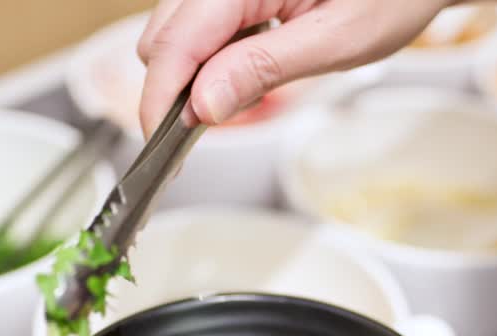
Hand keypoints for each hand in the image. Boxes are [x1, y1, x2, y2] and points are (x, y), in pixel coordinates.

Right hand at [135, 0, 448, 134]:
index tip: (165, 149)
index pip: (175, 44)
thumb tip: (203, 106)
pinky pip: (199, 25)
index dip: (160, 101)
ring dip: (189, 76)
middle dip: (173, 91)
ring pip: (173, 33)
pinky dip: (207, 58)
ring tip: (232, 100)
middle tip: (207, 132)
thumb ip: (263, 69)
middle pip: (162, 38)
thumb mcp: (336, 40)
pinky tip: (240, 71)